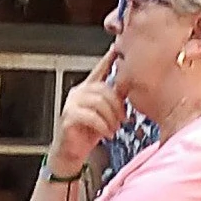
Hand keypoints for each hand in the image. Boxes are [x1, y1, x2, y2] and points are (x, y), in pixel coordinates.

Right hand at [48, 46, 125, 177]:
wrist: (70, 153)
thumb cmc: (87, 133)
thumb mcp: (105, 114)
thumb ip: (114, 100)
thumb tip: (131, 89)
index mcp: (87, 89)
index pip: (99, 69)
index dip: (108, 58)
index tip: (117, 47)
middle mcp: (78, 93)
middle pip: (104, 89)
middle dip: (118, 106)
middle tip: (123, 120)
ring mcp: (71, 104)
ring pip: (99, 102)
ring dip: (111, 118)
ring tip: (114, 128)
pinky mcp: (68, 117)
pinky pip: (91, 116)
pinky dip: (102, 126)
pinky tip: (106, 133)